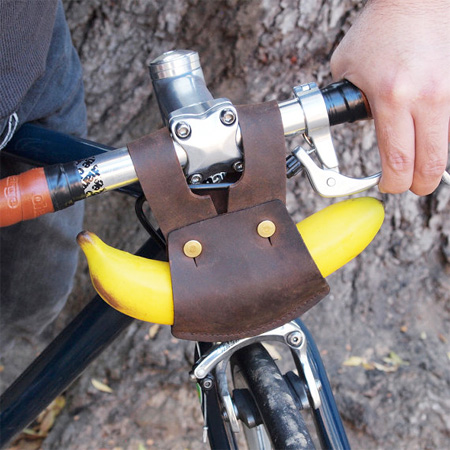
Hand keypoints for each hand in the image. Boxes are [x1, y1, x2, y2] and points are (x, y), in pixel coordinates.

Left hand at [331, 0, 449, 194]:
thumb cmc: (377, 31)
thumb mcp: (346, 71)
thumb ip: (351, 106)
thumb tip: (360, 128)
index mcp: (392, 97)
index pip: (398, 161)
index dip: (393, 183)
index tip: (387, 185)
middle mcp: (426, 97)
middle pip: (431, 164)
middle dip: (419, 184)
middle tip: (409, 185)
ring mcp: (449, 92)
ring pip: (447, 147)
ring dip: (431, 161)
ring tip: (417, 161)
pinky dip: (440, 137)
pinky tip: (428, 136)